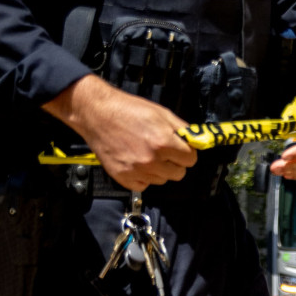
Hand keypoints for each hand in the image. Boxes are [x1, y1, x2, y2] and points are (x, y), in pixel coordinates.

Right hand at [44, 75, 192, 191]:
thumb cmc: (128, 110)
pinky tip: (137, 162)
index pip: (191, 159)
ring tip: (146, 153)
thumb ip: (182, 130)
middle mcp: (151, 160)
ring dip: (159, 170)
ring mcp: (136, 171)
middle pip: (179, 173)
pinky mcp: (123, 178)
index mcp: (163, 142)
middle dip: (175, 162)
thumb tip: (198, 141)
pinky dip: (143, 177)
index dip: (186, 152)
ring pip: (162, 180)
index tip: (180, 148)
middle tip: (164, 151)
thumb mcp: (161, 113)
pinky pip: (144, 185)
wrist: (97, 113)